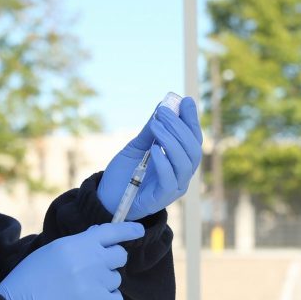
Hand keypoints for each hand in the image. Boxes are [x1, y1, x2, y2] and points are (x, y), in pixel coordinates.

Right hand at [0, 222, 143, 299]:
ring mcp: (95, 283)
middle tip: (97, 270)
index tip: (139, 230)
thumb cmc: (28, 281)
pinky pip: (117, 299)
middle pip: (120, 256)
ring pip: (116, 279)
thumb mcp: (50, 252)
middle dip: (112, 261)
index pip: (111, 231)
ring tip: (81, 291)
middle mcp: (90, 260)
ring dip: (105, 284)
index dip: (128, 230)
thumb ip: (77, 244)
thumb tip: (99, 235)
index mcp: (76, 244)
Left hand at [97, 97, 202, 219]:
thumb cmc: (124, 173)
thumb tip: (163, 107)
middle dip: (180, 127)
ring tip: (156, 126)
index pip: (193, 139)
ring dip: (172, 141)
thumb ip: (151, 131)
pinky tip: (154, 150)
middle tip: (163, 112)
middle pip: (193, 149)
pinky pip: (170, 180)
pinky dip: (164, 163)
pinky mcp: (162, 198)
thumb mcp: (137, 147)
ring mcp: (175, 188)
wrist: (106, 198)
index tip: (186, 101)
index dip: (191, 120)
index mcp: (179, 161)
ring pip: (185, 163)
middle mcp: (182, 174)